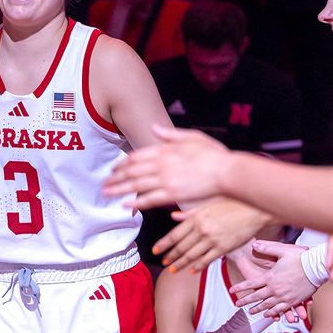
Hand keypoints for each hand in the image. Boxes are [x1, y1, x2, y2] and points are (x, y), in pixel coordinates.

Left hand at [104, 125, 231, 208]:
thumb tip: (154, 127)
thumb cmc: (213, 154)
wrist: (227, 171)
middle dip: (116, 177)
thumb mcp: (192, 137)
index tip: (115, 168)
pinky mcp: (173, 194)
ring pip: (136, 185)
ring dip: (119, 189)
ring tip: (107, 193)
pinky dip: (136, 202)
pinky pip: (149, 199)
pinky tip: (125, 205)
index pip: (137, 156)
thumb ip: (170, 134)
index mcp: (165, 150)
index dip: (123, 163)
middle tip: (104, 183)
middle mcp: (162, 164)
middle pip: (132, 171)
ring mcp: (166, 179)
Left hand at [154, 198, 270, 272]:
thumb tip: (173, 216)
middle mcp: (201, 230)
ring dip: (181, 264)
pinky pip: (207, 260)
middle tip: (164, 262)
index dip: (163, 244)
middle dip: (171, 256)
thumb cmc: (231, 204)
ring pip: (192, 256)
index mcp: (195, 218)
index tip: (156, 250)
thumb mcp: (207, 204)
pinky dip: (198, 266)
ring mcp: (212, 240)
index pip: (174, 234)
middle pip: (181, 247)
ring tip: (173, 269)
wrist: (253, 210)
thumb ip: (189, 213)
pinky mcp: (224, 248)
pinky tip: (192, 270)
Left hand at [230, 240, 315, 320]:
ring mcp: (284, 296)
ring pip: (267, 305)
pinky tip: (269, 314)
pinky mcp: (293, 301)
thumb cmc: (300, 258)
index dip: (240, 288)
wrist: (316, 267)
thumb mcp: (282, 250)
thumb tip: (254, 245)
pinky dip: (273, 312)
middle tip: (237, 304)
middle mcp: (275, 289)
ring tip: (250, 311)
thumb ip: (267, 248)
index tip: (231, 290)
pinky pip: (280, 309)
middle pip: (256, 297)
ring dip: (258, 309)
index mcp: (270, 278)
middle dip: (245, 301)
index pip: (251, 284)